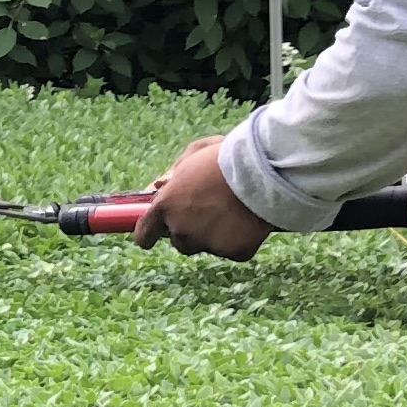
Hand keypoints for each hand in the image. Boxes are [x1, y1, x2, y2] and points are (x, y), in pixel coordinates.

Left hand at [135, 133, 270, 258]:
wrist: (262, 169)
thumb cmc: (226, 156)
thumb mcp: (192, 154)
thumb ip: (171, 174)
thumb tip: (156, 188)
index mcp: (165, 206)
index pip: (143, 234)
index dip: (148, 234)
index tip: (153, 233)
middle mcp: (181, 230)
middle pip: (179, 241)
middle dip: (189, 229)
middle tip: (209, 209)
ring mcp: (207, 244)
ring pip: (205, 246)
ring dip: (213, 235)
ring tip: (232, 210)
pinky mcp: (234, 252)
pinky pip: (232, 250)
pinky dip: (239, 239)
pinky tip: (248, 219)